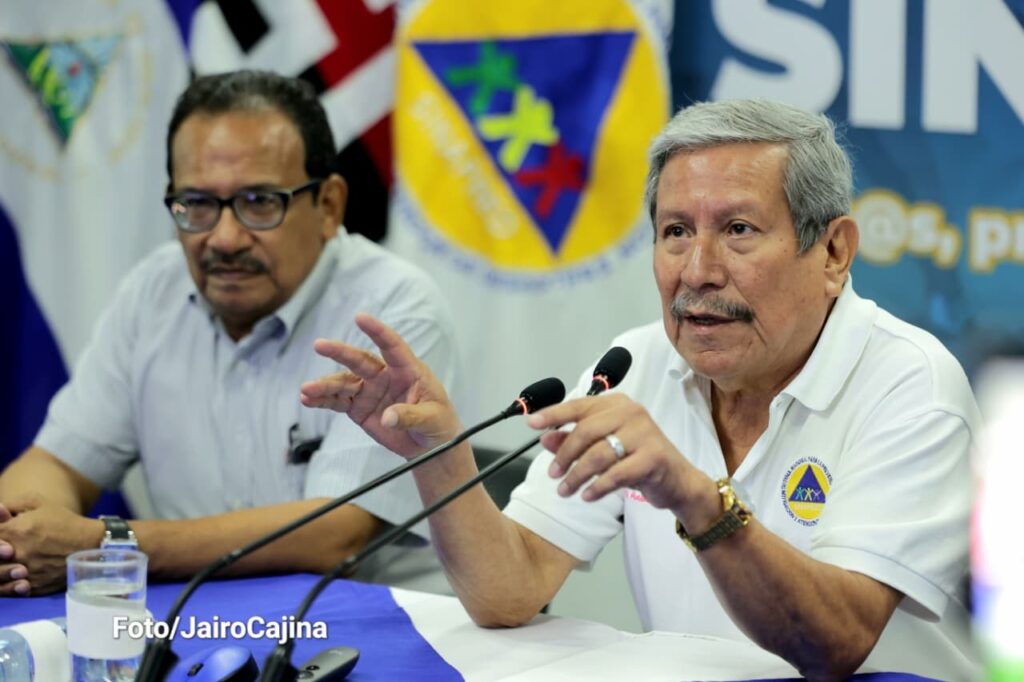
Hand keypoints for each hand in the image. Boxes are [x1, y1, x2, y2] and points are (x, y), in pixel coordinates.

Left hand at [0, 493, 103, 595]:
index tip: (3, 536)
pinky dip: (9, 585)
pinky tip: (15, 577)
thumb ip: (12, 505)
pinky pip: (10, 590)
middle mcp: (18, 553)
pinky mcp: (33, 587)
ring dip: (1, 570)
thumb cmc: (65, 522)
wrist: (92, 544)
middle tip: (6, 550)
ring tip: (10, 562)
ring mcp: (25, 572)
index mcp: (16, 530)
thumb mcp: (40, 503)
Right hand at [300, 313, 461, 458]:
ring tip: (307, 390)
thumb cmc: (438, 422)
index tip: (360, 317)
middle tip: (320, 345)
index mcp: (408, 370)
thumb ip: (410, 416)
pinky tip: (308, 399)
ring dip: (325, 385)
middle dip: (340, 353)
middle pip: (360, 361)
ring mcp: (370, 391)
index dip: (377, 331)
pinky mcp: (360, 408)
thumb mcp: (432, 418)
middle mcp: (385, 376)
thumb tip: (388, 417)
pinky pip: (338, 401)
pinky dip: (323, 400)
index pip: (392, 346)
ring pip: (344, 383)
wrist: (430, 443)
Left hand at [527, 394, 716, 516]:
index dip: (552, 414)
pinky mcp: (654, 457)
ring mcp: (645, 433)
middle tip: (552, 473)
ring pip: (598, 454)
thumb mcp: (604, 448)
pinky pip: (616, 473)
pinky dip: (597, 487)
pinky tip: (587, 495)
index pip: (578, 406)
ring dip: (576, 475)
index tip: (530, 423)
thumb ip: (574, 440)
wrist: (678, 481)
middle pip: (586, 431)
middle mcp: (631, 412)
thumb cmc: (638, 460)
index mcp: (617, 404)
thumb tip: (544, 437)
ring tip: (565, 490)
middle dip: (564, 455)